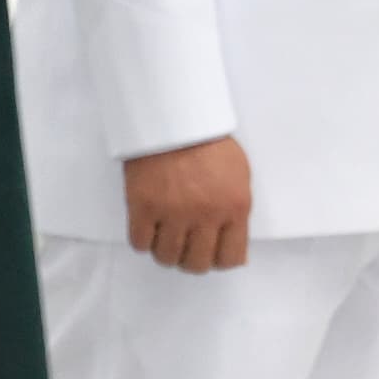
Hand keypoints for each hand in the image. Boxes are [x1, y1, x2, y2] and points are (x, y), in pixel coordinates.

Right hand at [123, 134, 251, 272]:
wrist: (173, 115)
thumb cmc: (207, 140)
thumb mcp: (239, 174)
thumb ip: (236, 210)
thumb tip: (234, 242)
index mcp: (234, 207)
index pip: (230, 258)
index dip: (218, 261)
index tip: (210, 255)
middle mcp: (206, 215)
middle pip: (196, 264)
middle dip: (190, 259)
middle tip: (184, 247)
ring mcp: (173, 213)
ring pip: (166, 257)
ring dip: (165, 251)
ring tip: (164, 235)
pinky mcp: (143, 206)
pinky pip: (140, 243)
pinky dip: (142, 240)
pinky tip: (147, 227)